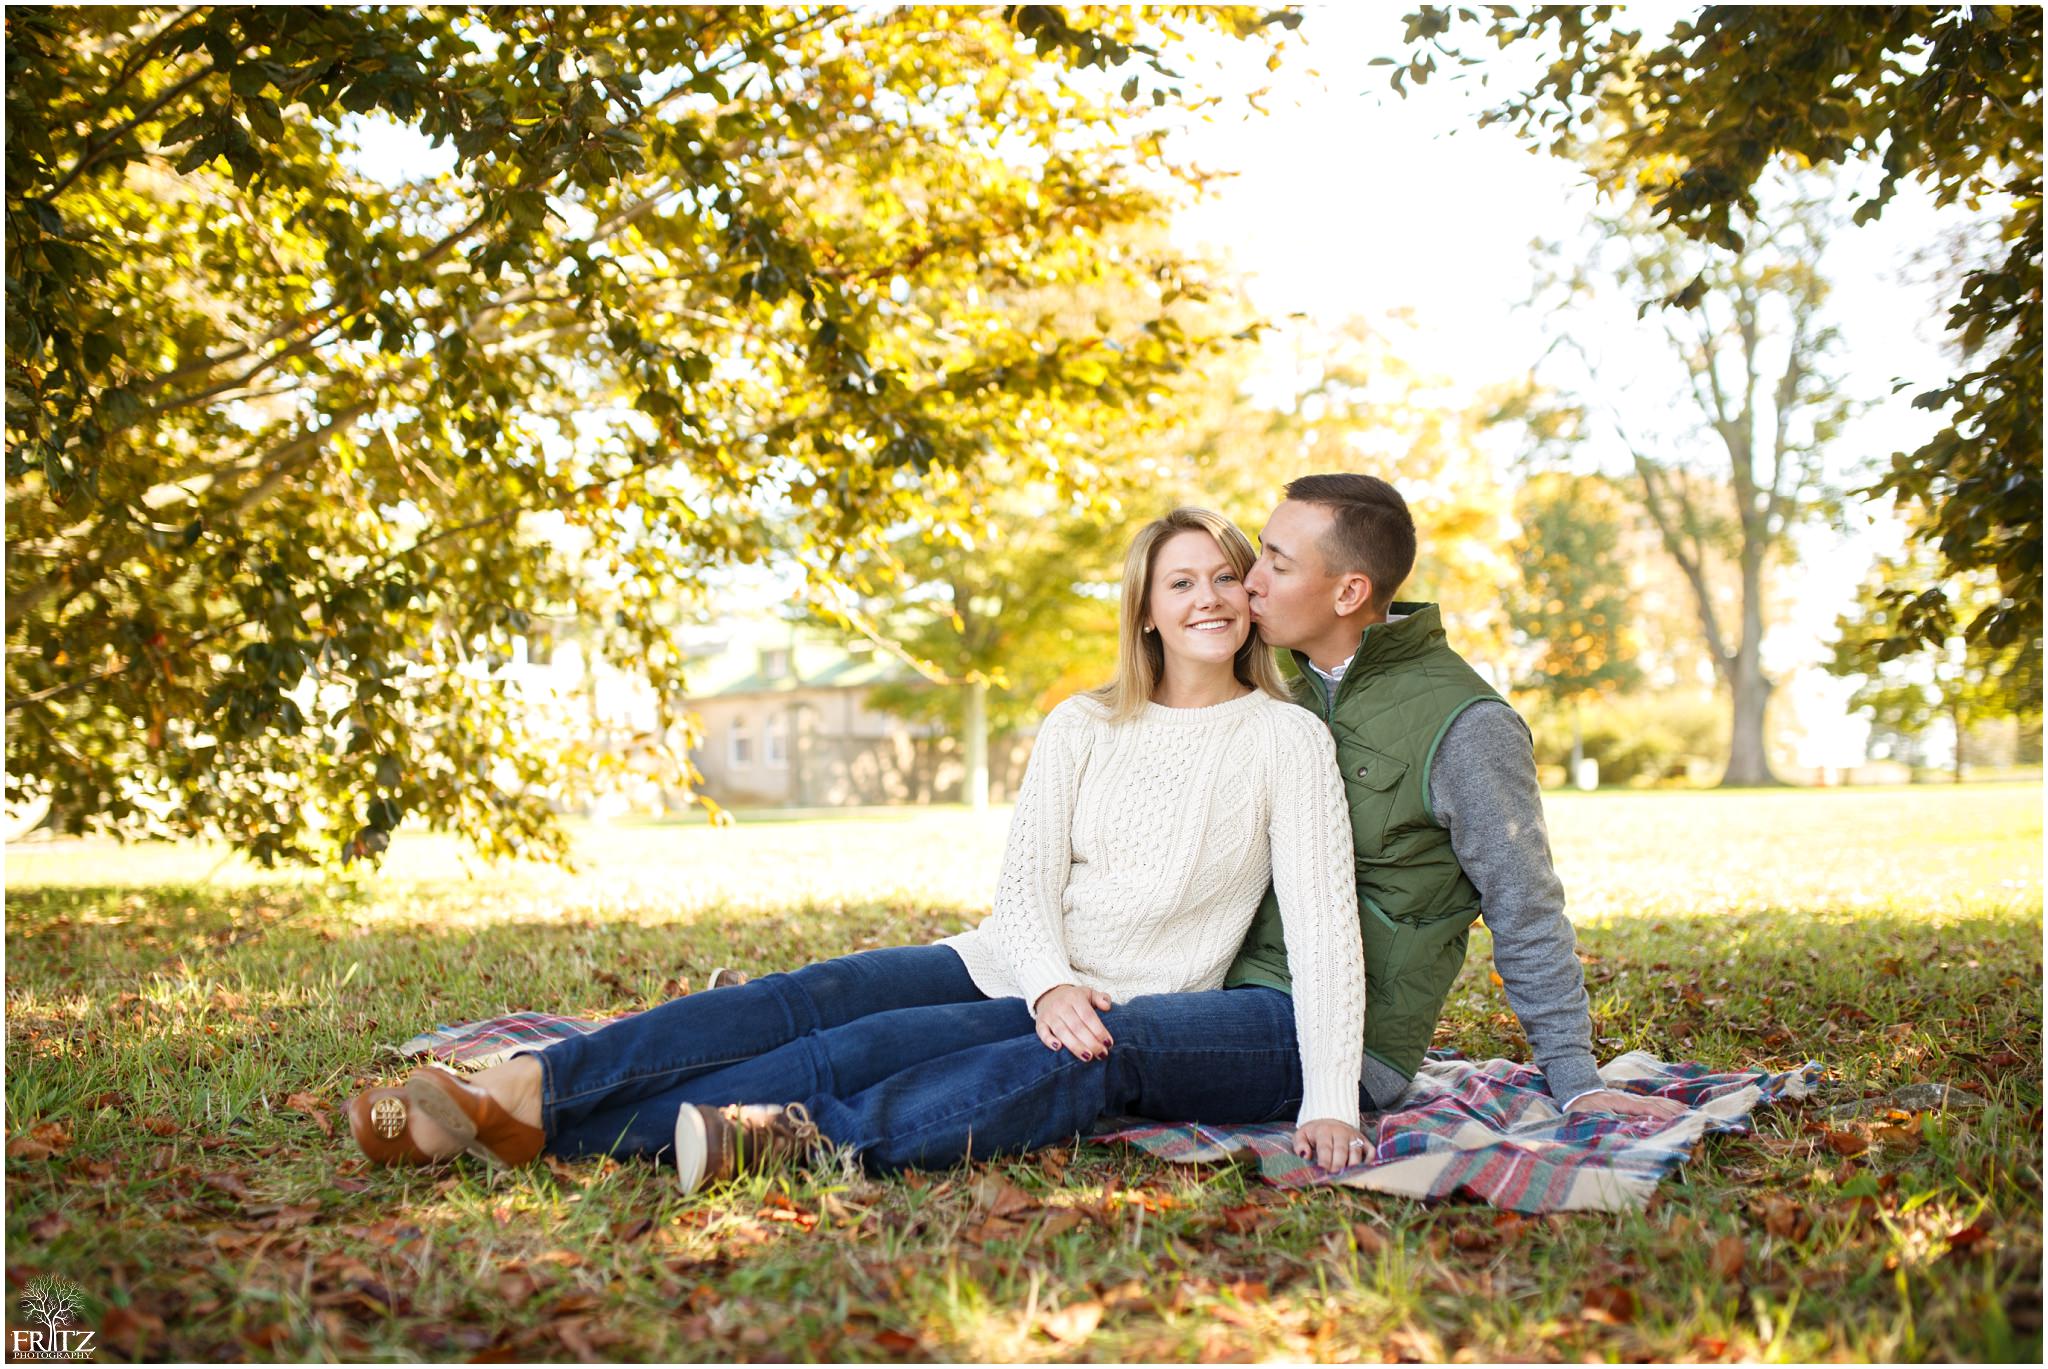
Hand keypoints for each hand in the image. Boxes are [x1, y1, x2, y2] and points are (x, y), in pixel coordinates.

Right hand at [1033, 984, 1113, 1060]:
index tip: (1109, 1044)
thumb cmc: (1074, 998)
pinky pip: (1042, 1032)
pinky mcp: (1040, 1023)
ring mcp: (1050, 1015)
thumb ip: (1101, 998)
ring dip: (1075, 1046)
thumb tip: (1107, 1006)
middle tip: (1102, 1055)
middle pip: (1077, 1027)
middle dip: (1091, 1042)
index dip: (1099, 1030)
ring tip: (1088, 1057)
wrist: (1049, 993)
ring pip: (1062, 1032)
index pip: (1088, 1016)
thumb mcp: (1089, 993)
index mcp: (1075, 998)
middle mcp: (1061, 1006)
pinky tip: (1058, 1048)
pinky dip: (1049, 1040)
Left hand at [1293, 1118, 1367, 1170]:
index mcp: (1325, 1131)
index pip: (1325, 1148)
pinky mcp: (1364, 1141)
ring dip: (1352, 1167)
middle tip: (1333, 1177)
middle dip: (1338, 1166)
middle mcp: (1342, 1132)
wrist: (1329, 1119)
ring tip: (1346, 1177)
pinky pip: (1370, 1151)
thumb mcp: (1302, 1134)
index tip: (1323, 1173)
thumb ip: (1299, 1144)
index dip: (1325, 1162)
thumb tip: (1305, 1155)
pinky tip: (1361, 1171)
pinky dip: (1369, 1161)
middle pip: (1342, 1151)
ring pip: (1357, 1153)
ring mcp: (1354, 1136)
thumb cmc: (1314, 1133)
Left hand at [1564, 1089, 1687, 1120]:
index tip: (1678, 1124)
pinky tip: (1679, 1108)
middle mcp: (1631, 1099)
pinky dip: (1669, 1105)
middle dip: (1675, 1113)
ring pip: (1658, 1102)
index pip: (1647, 1109)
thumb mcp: (1592, 1118)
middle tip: (1694, 1121)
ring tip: (1691, 1115)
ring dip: (1675, 1108)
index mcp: (1622, 1103)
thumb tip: (1628, 1130)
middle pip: (1658, 1104)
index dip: (1663, 1116)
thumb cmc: (1582, 1110)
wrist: (1577, 1093)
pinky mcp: (1634, 1101)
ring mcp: (1633, 1099)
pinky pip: (1655, 1102)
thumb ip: (1610, 1123)